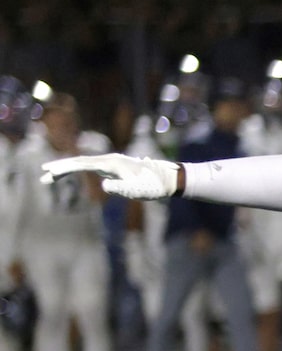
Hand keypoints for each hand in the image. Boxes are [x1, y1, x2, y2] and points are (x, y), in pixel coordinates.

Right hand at [43, 153, 177, 199]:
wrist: (169, 179)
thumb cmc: (154, 186)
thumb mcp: (137, 190)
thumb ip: (120, 188)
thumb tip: (103, 186)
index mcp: (112, 163)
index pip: (83, 164)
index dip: (65, 167)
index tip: (50, 171)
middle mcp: (109, 160)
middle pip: (79, 162)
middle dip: (60, 168)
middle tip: (42, 175)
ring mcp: (111, 163)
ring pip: (83, 164)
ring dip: (65, 170)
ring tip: (49, 177)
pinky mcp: (113, 168)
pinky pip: (89, 168)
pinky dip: (76, 171)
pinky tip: (67, 174)